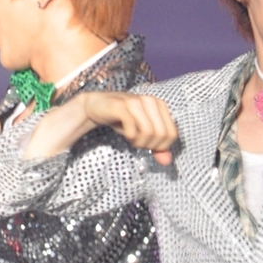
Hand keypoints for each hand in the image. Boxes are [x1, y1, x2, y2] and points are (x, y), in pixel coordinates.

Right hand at [24, 92, 176, 164]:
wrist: (90, 109)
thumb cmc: (117, 120)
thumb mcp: (139, 134)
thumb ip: (155, 147)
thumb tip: (168, 162)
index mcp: (158, 104)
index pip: (173, 134)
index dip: (161, 146)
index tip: (146, 145)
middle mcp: (149, 99)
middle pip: (162, 135)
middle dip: (149, 145)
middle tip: (135, 142)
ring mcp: (135, 101)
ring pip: (150, 132)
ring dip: (139, 141)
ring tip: (129, 137)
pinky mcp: (121, 105)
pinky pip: (134, 127)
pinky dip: (130, 136)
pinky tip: (122, 132)